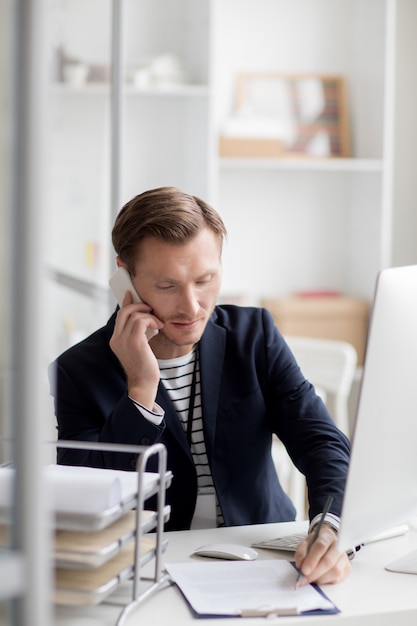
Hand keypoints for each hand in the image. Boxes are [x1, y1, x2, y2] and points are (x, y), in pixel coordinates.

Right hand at [109, 291, 163, 409]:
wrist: (144, 384)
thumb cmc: (144, 367)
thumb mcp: (138, 347)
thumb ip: (137, 333)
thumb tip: (143, 318)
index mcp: (115, 340)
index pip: (119, 315)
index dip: (126, 303)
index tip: (131, 294)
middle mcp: (116, 339)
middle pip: (124, 311)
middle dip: (138, 305)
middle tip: (150, 308)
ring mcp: (123, 340)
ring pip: (134, 314)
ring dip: (148, 315)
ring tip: (158, 322)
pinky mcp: (134, 341)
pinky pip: (142, 321)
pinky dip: (152, 320)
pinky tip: (159, 327)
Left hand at [294, 524, 350, 585]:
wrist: (327, 543)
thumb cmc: (315, 544)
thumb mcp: (305, 544)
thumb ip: (301, 553)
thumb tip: (300, 566)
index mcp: (327, 536)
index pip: (321, 546)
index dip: (312, 559)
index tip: (304, 570)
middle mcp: (339, 545)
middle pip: (329, 561)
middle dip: (315, 573)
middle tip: (304, 579)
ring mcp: (344, 557)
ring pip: (335, 571)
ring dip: (320, 578)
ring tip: (311, 579)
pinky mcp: (347, 568)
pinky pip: (338, 579)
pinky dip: (326, 581)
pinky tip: (319, 579)